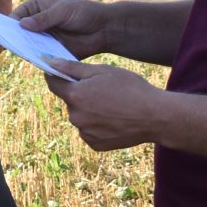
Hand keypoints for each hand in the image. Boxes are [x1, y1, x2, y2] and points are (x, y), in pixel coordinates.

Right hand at [14, 0, 109, 59]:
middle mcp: (35, 24)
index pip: (16, 16)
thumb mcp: (63, 11)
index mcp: (35, 9)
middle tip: (11, 45)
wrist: (104, 29)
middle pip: (19, 33)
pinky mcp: (51, 52)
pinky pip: (40, 56)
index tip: (4, 33)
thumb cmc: (84, 13)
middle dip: (15, 39)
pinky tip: (37, 61)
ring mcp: (42, 39)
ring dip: (26, 50)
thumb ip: (44, 18)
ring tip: (24, 54)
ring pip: (28, 46)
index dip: (8, 24)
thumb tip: (22, 24)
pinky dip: (38, 59)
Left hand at [45, 60, 164, 150]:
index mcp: (75, 96)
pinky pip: (89, 131)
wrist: (156, 117)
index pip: (53, 83)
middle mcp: (75, 116)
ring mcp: (85, 132)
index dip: (56, 75)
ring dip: (88, 110)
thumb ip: (72, 67)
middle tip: (102, 90)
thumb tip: (50, 62)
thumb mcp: (103, 71)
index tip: (60, 72)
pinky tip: (114, 119)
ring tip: (112, 106)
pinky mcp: (95, 144)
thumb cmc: (131, 89)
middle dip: (79, 94)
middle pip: (69, 101)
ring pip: (80, 116)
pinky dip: (96, 125)